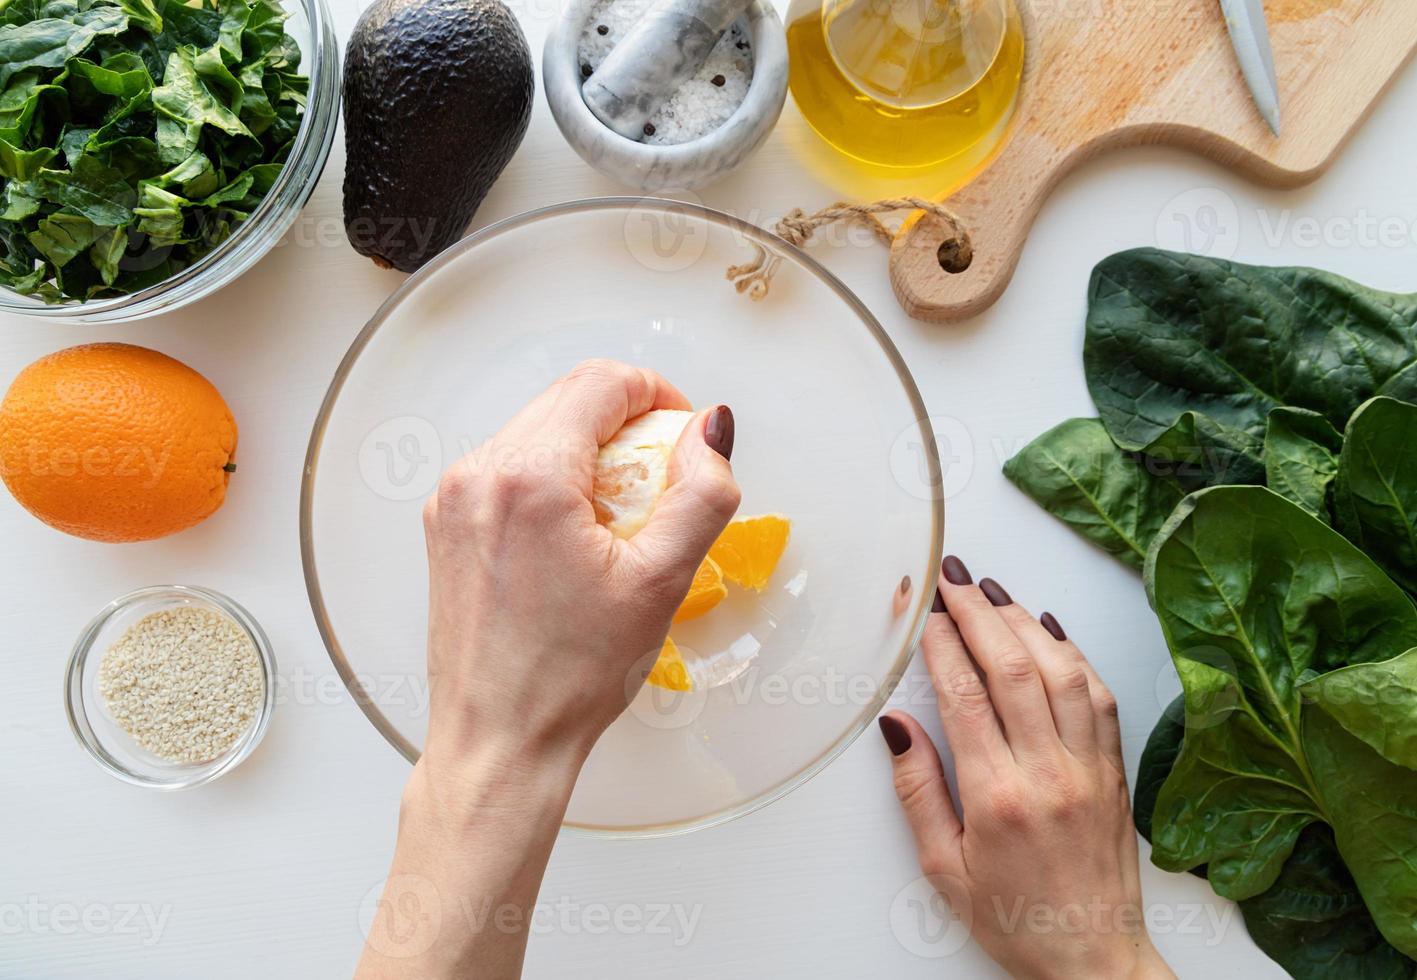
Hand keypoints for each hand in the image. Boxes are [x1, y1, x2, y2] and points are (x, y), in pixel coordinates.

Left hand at [420, 358, 739, 774]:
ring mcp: (454, 497)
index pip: (601, 381)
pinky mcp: (446, 522)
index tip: (681, 433)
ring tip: (621, 516)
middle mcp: (479, 473)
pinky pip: (508, 466)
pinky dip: (552, 477)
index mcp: (529, 477)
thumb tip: (711, 430)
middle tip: (661, 478)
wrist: (498, 740)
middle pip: (566, 398)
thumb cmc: (570, 675)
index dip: (656, 393)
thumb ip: (699, 494)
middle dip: (625, 421)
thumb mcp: (661, 582)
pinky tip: (578, 535)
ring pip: (536, 429)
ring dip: (588, 449)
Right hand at [879, 556, 1173, 979]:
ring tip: (992, 590)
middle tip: (953, 577)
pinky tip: (1049, 629)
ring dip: (1024, 621)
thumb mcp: (944, 870)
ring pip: (1062, 671)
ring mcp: (1090, 768)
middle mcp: (1051, 774)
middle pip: (1014, 668)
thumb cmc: (1018, 921)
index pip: (967, 696)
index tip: (925, 610)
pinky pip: (1098, 695)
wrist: (1094, 960)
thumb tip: (898, 726)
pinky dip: (1073, 653)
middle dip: (979, 611)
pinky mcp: (1115, 770)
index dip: (943, 642)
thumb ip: (919, 791)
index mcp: (1000, 798)